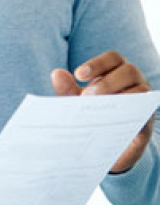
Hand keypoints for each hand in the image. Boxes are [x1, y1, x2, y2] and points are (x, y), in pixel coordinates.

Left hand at [51, 50, 154, 171]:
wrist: (105, 145)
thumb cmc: (91, 114)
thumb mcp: (76, 102)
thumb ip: (66, 89)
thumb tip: (57, 73)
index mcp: (116, 71)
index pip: (112, 58)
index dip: (96, 64)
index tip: (78, 75)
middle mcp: (134, 81)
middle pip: (129, 70)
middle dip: (106, 82)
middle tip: (86, 97)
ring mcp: (144, 99)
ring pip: (141, 89)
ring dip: (119, 96)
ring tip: (97, 109)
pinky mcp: (148, 118)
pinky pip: (145, 111)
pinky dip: (130, 112)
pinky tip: (111, 119)